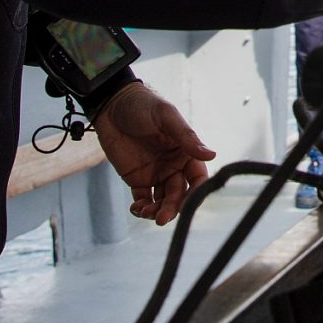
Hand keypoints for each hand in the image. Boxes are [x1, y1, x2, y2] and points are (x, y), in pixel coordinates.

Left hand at [93, 83, 215, 223]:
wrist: (111, 105)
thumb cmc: (143, 105)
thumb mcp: (166, 117)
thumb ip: (186, 137)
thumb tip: (211, 155)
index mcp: (185, 152)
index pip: (197, 177)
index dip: (196, 191)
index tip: (189, 202)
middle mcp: (174, 166)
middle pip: (179, 194)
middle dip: (172, 207)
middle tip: (162, 217)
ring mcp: (155, 174)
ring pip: (162, 200)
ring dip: (157, 211)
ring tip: (146, 213)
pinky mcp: (137, 179)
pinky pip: (144, 199)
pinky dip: (142, 208)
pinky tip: (137, 209)